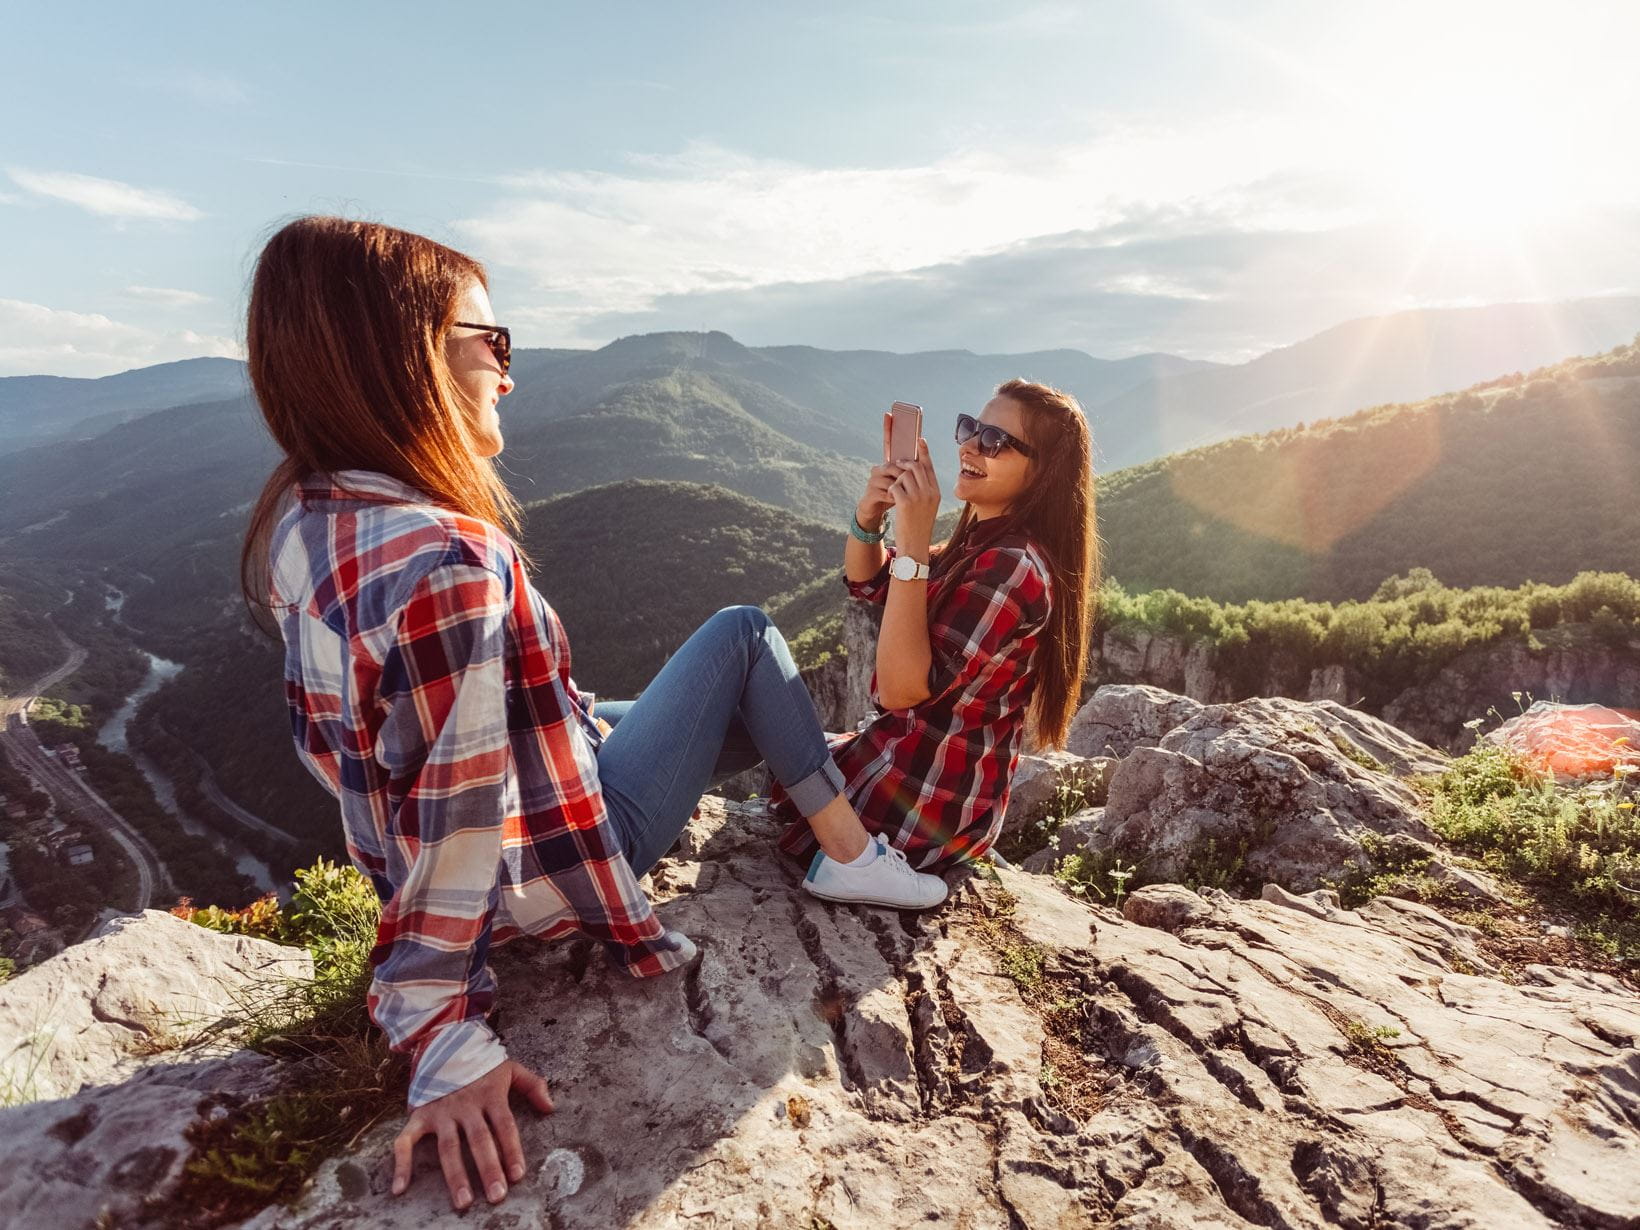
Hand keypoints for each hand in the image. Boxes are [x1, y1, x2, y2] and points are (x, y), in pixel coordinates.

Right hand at [391, 1059, 553, 1210]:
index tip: (518, 1175)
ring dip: (456, 1175)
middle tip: (496, 1195)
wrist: (444, 1043)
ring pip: (449, 1147)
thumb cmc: (481, 1065)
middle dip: (488, 1169)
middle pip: (479, 1140)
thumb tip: (551, 1107)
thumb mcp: (510, 1068)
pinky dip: (401, 1164)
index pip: (504, 1126)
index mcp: (490, 1095)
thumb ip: (532, 1085)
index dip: (512, 1150)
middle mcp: (466, 1105)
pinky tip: (401, 1188)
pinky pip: (406, 1141)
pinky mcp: (420, 1115)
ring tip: (464, 1201)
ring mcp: (441, 1112)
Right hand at [856, 412, 903, 526]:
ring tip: (903, 497)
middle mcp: (879, 468)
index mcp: (888, 464)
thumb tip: (923, 454)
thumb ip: (911, 471)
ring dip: (901, 490)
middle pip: (895, 465)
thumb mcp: (905, 483)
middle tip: (909, 485)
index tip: (889, 413)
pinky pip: (887, 492)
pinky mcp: (870, 492)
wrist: (878, 513)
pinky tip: (895, 502)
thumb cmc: (895, 496)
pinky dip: (894, 499)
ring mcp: (873, 479)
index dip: (888, 429)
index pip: (888, 443)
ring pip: (893, 479)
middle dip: (904, 476)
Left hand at [888, 437, 939, 554]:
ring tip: (894, 490)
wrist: (915, 546)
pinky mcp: (906, 503)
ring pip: (903, 476)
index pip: (929, 467)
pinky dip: (890, 490)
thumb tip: (913, 472)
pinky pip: (894, 487)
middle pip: (915, 467)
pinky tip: (891, 498)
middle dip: (903, 464)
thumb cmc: (918, 526)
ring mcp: (918, 497)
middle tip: (895, 466)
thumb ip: (923, 490)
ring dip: (895, 480)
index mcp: (936, 492)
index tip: (919, 440)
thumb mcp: (926, 507)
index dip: (924, 452)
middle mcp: (929, 492)